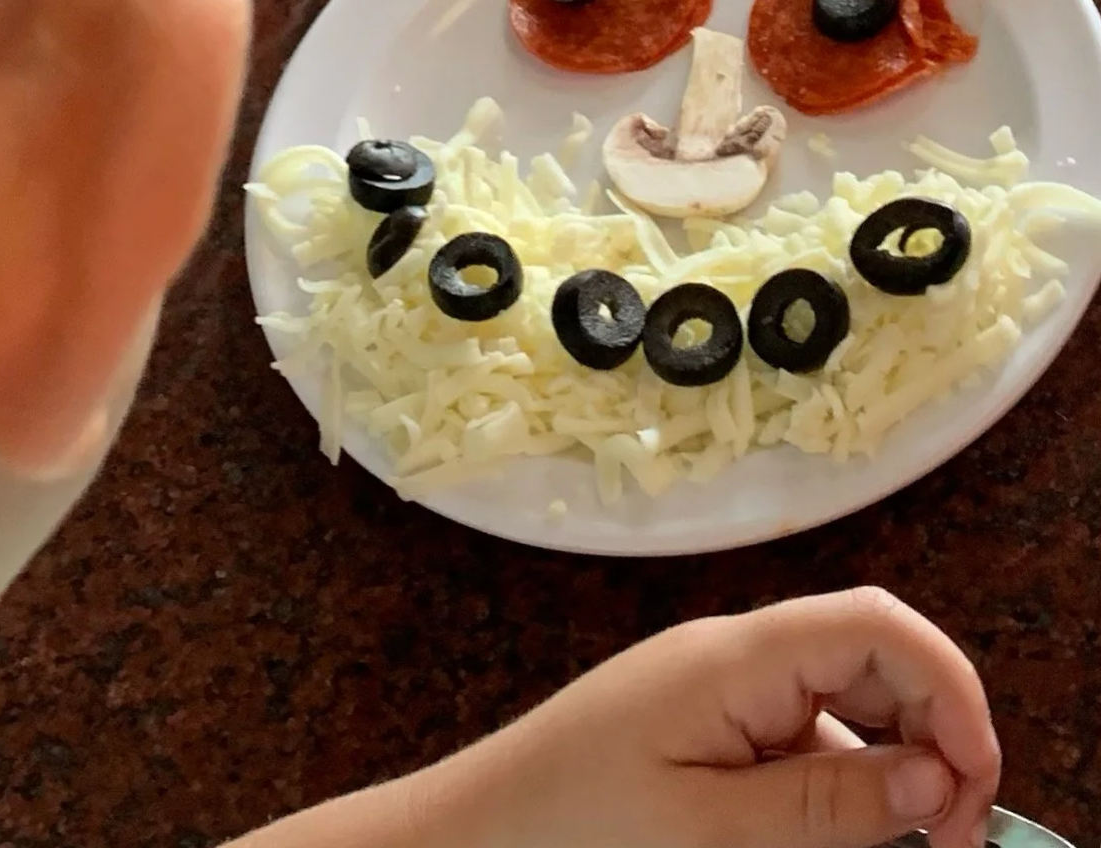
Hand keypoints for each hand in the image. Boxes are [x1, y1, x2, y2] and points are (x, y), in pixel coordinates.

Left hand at [425, 587, 999, 847]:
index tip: (973, 793)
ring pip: (844, 711)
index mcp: (735, 657)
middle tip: (941, 845)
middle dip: (931, 741)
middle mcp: (734, 656)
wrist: (478, 833)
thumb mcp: (713, 831)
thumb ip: (826, 803)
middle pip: (871, 662)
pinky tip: (830, 842)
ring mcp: (720, 688)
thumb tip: (935, 776)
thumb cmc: (577, 826)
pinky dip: (834, 789)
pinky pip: (798, 741)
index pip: (876, 624)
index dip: (951, 691)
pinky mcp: (707, 725)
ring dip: (884, 777)